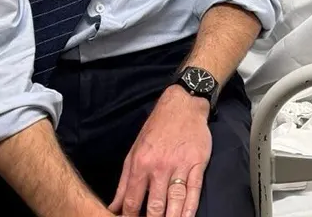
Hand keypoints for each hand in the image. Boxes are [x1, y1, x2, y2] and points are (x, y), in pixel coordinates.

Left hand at [110, 87, 211, 216]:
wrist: (182, 106)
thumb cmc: (155, 130)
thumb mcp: (134, 153)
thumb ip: (125, 183)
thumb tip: (114, 207)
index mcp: (140, 165)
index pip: (132, 201)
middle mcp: (159, 167)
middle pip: (155, 205)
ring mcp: (180, 166)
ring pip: (175, 200)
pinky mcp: (197, 163)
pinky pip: (194, 190)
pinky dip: (190, 208)